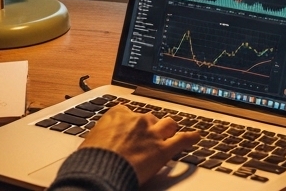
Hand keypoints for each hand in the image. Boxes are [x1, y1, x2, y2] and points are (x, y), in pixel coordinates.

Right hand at [79, 104, 200, 182]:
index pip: (129, 112)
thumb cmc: (88, 160)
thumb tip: (100, 145)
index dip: (131, 123)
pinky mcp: (162, 149)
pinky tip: (196, 136)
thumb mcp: (90, 142)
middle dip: (149, 127)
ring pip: (168, 124)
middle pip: (149, 118)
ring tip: (169, 134)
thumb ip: (102, 137)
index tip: (130, 128)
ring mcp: (152, 134)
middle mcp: (137, 120)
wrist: (97, 172)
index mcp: (117, 115)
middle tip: (145, 139)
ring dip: (168, 130)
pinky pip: (182, 140)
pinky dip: (191, 138)